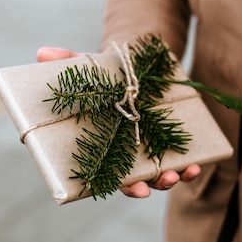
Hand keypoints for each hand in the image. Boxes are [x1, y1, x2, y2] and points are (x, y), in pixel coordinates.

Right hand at [36, 46, 201, 197]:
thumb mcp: (89, 70)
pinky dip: (191, 166)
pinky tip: (198, 164)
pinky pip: (182, 161)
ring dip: (171, 179)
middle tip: (152, 187)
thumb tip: (43, 52)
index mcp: (105, 147)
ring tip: (179, 174)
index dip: (122, 186)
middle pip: (138, 180)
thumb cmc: (104, 79)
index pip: (112, 175)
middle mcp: (128, 155)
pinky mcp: (169, 141)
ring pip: (161, 175)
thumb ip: (68, 63)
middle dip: (149, 186)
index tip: (135, 189)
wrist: (134, 71)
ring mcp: (151, 150)